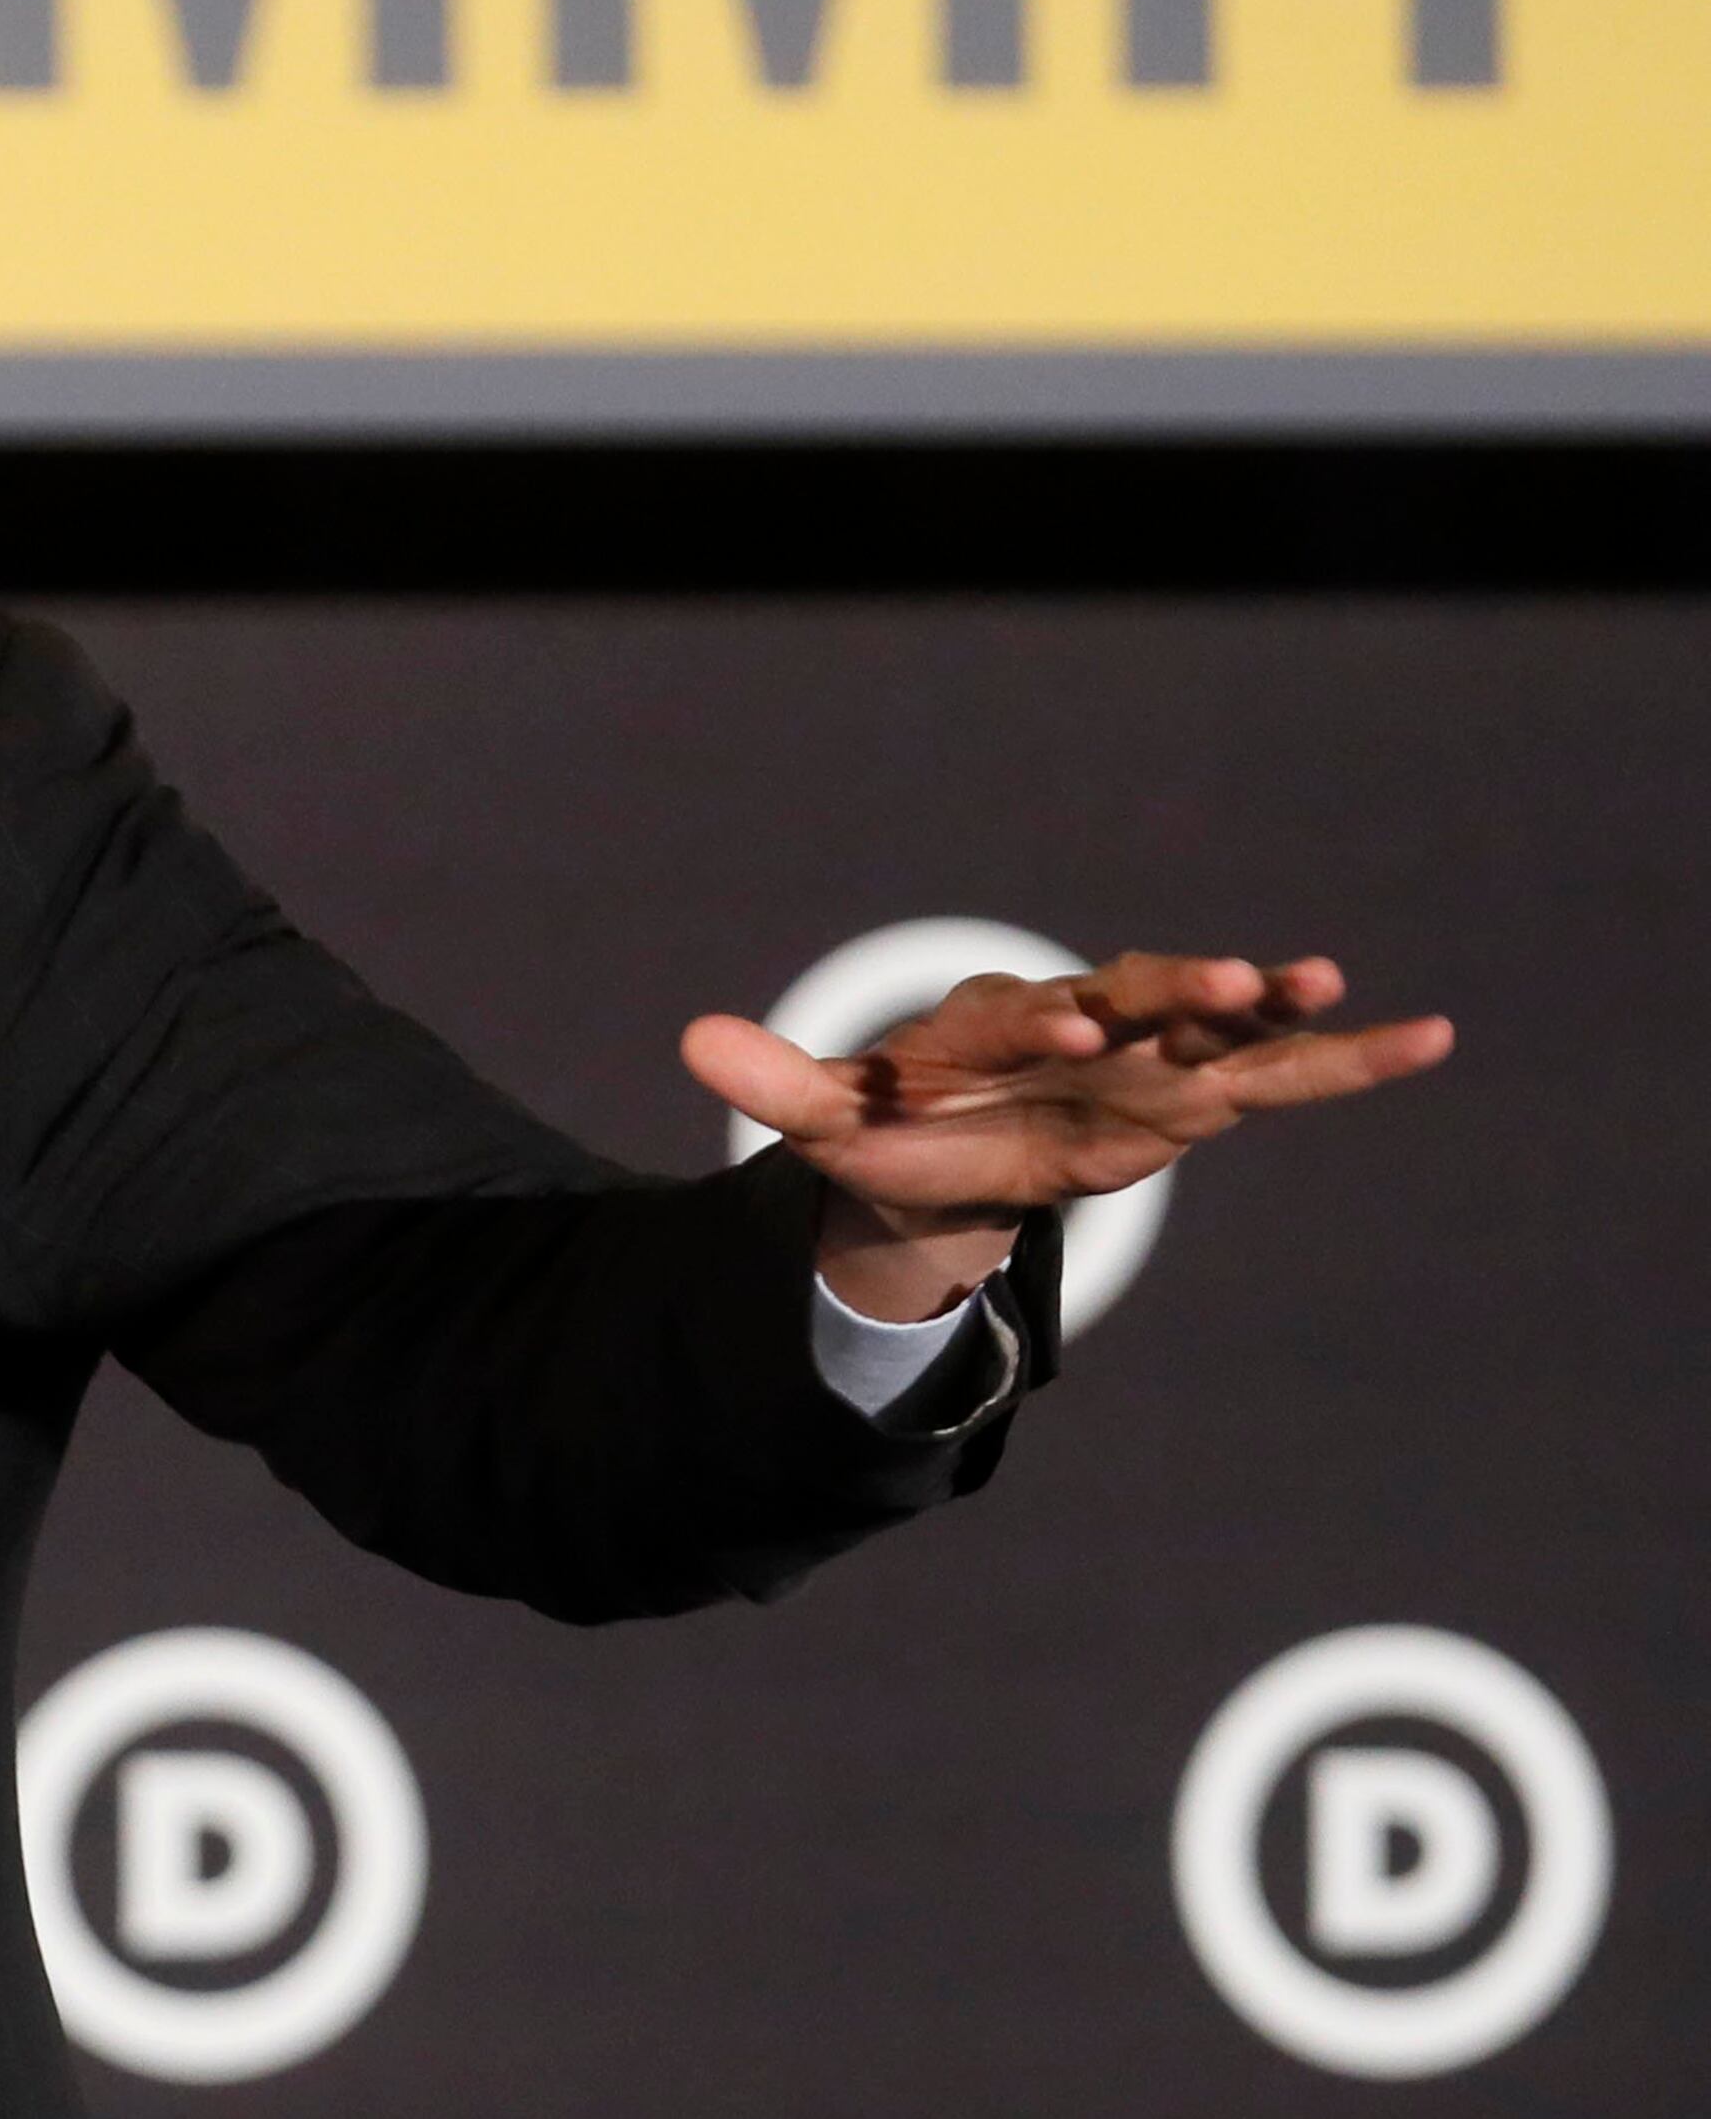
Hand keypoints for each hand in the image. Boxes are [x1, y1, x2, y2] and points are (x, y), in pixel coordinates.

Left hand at [679, 955, 1454, 1322]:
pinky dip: (1346, 1057)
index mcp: (988, 1023)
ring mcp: (1145, 1051)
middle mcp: (1079, 1020)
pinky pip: (1279, 1073)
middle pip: (1131, 997)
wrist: (952, 1139)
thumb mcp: (825, 1116)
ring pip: (1214, 1020)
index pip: (1015, 1018)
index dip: (1040, 1025)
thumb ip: (773, 1080)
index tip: (1071, 1029)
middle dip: (1173, 991)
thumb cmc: (894, 1124)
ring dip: (1267, 1003)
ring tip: (1327, 980)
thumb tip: (689, 1039)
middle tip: (1224, 979)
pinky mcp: (1194, 1091)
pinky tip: (1429, 1035)